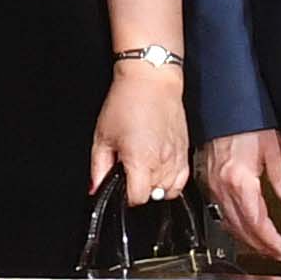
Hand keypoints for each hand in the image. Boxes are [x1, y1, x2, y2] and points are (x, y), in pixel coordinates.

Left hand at [87, 60, 189, 206]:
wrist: (151, 81)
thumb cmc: (127, 102)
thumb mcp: (102, 136)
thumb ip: (98, 168)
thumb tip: (95, 188)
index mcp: (140, 159)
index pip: (137, 198)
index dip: (125, 196)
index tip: (120, 186)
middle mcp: (162, 161)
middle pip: (152, 195)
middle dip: (139, 188)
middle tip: (129, 170)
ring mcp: (176, 157)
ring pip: (168, 190)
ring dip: (155, 186)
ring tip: (143, 169)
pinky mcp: (185, 150)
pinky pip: (182, 180)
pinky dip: (171, 182)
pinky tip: (159, 171)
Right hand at [200, 130, 280, 263]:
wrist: (224, 107)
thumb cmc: (247, 122)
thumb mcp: (274, 148)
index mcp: (240, 180)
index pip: (256, 221)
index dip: (269, 240)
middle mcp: (223, 187)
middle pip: (241, 227)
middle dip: (259, 245)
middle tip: (274, 254)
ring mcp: (213, 185)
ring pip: (229, 223)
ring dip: (246, 238)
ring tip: (262, 246)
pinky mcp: (210, 181)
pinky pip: (221, 212)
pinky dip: (234, 225)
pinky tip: (243, 226)